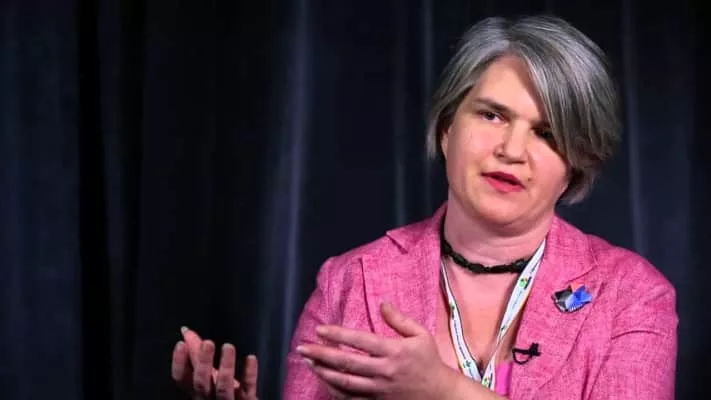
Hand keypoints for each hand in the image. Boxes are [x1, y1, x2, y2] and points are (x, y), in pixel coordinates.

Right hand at [171, 327, 258, 399]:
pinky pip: (247, 388)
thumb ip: (196, 353)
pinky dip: (249, 374)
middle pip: (201, 383)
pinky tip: (250, 358)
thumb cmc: (220, 390)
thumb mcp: (207, 373)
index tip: (181, 344)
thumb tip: (186, 331)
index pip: (181, 378)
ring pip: (223, 387)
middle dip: (203, 363)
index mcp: (195, 389)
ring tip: (228, 347)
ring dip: (225, 367)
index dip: (179, 363)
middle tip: (208, 343)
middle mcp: (207, 397)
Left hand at [296, 302, 453, 398]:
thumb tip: (382, 303)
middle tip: (303, 347)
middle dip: (322, 354)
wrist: (440, 395)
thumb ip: (399, 319)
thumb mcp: (421, 335)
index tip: (320, 330)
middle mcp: (384, 371)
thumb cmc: (429, 361)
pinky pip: (351, 399)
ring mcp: (379, 390)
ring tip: (308, 362)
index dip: (338, 335)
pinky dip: (335, 390)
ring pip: (345, 383)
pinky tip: (324, 380)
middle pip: (347, 363)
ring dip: (323, 372)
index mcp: (394, 351)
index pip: (360, 341)